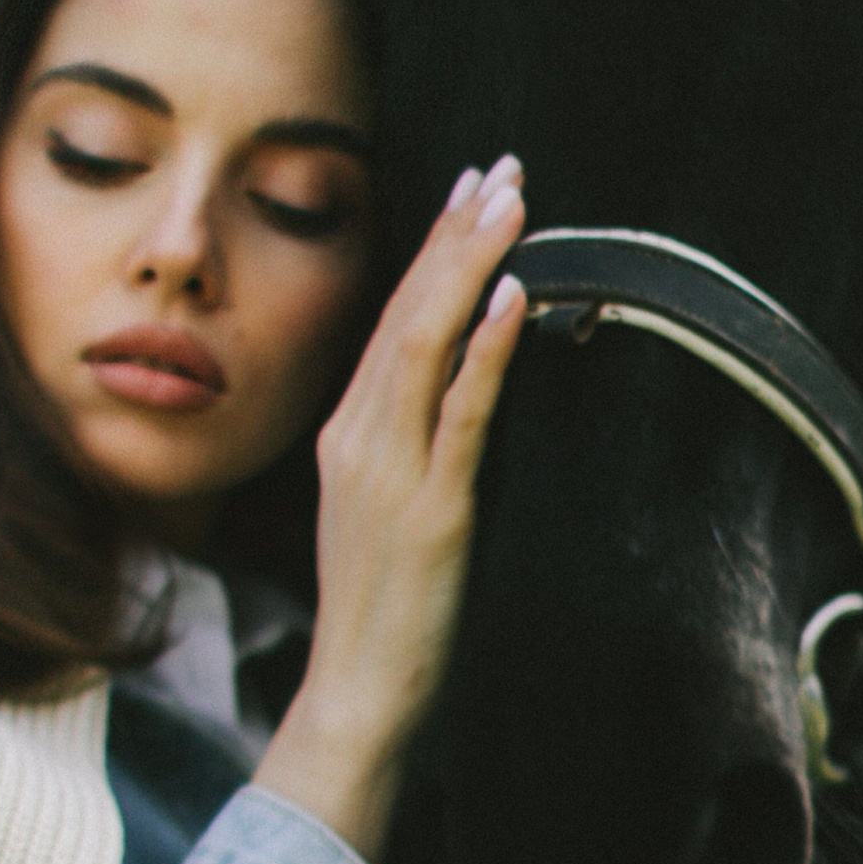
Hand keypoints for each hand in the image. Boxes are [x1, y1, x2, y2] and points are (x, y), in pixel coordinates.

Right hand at [255, 155, 526, 862]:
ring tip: (508, 203)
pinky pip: (460, 412)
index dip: (434, 251)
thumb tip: (463, 386)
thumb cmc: (384, 614)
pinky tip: (513, 294)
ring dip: (469, 265)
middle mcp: (359, 438)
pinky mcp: (430, 508)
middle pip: (406, 311)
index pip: (393, 320)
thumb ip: (416, 445)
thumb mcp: (391, 511)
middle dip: (454, 233)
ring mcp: (390, 470)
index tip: (470, 191)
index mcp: (349, 435)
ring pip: (426, 341)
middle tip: (498, 168)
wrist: (357, 696)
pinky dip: (485, 347)